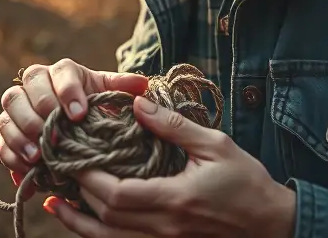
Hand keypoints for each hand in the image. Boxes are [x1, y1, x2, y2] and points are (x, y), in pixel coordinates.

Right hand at [0, 59, 148, 195]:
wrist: (78, 126)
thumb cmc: (94, 107)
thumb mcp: (109, 97)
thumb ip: (122, 89)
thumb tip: (142, 85)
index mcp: (61, 72)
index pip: (59, 74)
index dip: (67, 92)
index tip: (80, 115)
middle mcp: (33, 85)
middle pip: (25, 91)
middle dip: (39, 115)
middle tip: (55, 137)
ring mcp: (16, 108)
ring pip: (7, 114)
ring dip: (21, 135)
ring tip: (38, 156)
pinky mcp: (7, 131)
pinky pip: (0, 140)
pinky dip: (11, 155)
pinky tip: (27, 171)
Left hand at [44, 95, 296, 237]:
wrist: (272, 225)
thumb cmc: (247, 182)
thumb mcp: (214, 146)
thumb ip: (173, 126)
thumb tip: (137, 102)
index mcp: (174, 200)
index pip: (116, 195)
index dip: (88, 179)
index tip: (73, 156)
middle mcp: (164, 228)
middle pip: (106, 220)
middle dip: (78, 196)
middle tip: (58, 170)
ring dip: (79, 223)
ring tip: (55, 203)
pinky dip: (101, 234)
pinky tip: (88, 221)